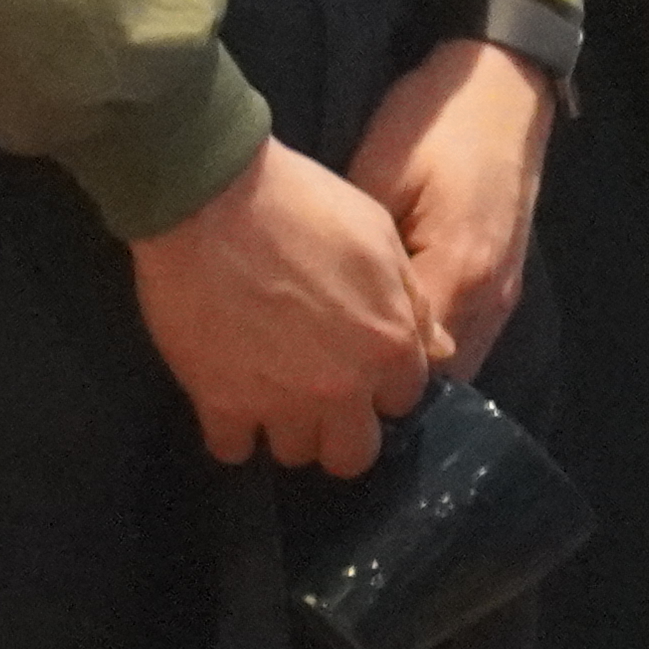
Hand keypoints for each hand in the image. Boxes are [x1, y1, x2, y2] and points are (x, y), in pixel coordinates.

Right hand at [129, 134, 438, 474]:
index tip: (359, 360)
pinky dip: (230, 428)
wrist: (210, 194)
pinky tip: (227, 393)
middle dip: (341, 428)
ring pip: (295, 454)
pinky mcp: (221, 404)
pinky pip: (232, 449)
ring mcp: (280, 403)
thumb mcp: (376, 231)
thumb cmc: (299, 200)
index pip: (404, 399)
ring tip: (268, 386)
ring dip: (285, 425)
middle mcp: (342, 388)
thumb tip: (438, 348)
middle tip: (318, 391)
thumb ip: (412, 300)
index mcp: (388, 343)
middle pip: (354, 454)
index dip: (383, 380)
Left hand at [350, 37, 554, 378]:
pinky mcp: (503, 283)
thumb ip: (360, 251)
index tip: (309, 376)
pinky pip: (465, 339)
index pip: (408, 364)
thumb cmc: (433, 123)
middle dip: (383, 386)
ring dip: (408, 372)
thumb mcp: (379, 174)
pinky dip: (429, 349)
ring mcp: (503, 295)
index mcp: (458, 272)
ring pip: (454, 366)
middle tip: (324, 379)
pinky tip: (387, 336)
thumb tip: (321, 305)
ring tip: (351, 365)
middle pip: (436, 379)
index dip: (359, 376)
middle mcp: (489, 299)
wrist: (501, 84)